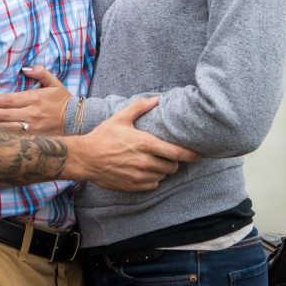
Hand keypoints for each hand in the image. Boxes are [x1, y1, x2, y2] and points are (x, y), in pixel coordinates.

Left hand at [0, 66, 71, 134]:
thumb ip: (40, 72)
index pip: (6, 100)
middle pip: (1, 114)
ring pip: (4, 127)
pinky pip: (12, 136)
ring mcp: (31, 127)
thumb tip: (25, 68)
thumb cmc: (63, 100)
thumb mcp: (54, 82)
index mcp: (33, 98)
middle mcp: (30, 114)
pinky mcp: (32, 137)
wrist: (76, 120)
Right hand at [63, 97, 199, 191]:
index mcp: (146, 144)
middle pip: (173, 166)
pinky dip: (154, 178)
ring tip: (156, 160)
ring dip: (164, 169)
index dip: (191, 154)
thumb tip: (156, 99)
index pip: (177, 153)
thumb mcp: (121, 118)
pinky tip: (146, 170)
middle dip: (174, 160)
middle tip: (169, 153)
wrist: (86, 158)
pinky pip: (153, 184)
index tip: (200, 154)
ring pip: (163, 175)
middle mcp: (146, 162)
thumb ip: (140, 107)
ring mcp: (140, 176)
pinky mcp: (134, 186)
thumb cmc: (103, 136)